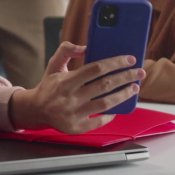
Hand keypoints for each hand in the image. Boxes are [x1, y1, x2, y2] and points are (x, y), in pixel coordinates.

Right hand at [8, 41, 145, 134]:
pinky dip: (111, 114)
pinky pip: (99, 121)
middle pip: (105, 85)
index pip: (96, 69)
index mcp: (65, 81)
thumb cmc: (49, 86)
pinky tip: (118, 106)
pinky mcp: (76, 127)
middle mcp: (70, 98)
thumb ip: (66, 51)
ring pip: (106, 104)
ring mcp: (74, 114)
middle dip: (126, 77)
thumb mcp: (53, 65)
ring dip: (123, 95)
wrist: (35, 110)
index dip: (115, 63)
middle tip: (139, 72)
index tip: (129, 59)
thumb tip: (85, 46)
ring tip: (134, 88)